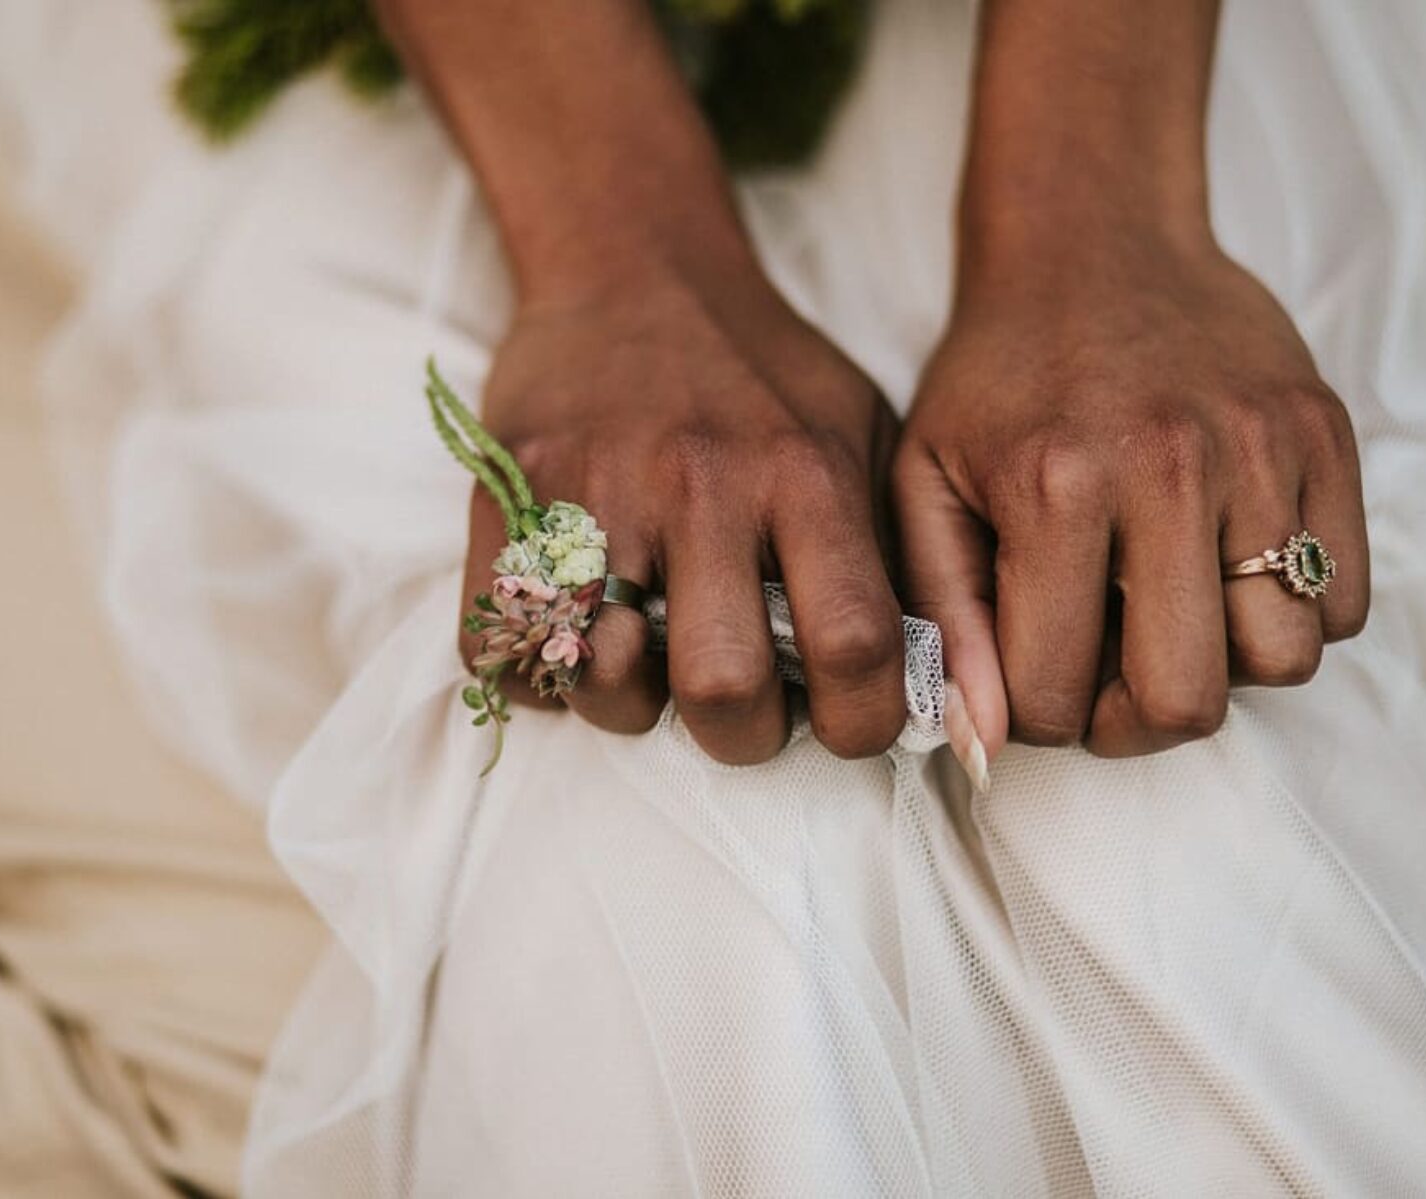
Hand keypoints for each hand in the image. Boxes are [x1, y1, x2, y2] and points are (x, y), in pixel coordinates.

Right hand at [460, 266, 907, 763]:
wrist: (634, 267)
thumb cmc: (759, 372)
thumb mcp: (859, 429)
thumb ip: (888, 544)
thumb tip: (927, 679)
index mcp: (807, 476)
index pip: (854, 645)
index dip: (861, 721)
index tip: (847, 727)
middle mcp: (705, 486)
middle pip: (723, 688)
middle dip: (738, 735)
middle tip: (737, 711)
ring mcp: (599, 491)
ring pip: (601, 679)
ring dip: (626, 706)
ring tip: (645, 670)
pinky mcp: (511, 494)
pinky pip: (497, 644)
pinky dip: (531, 674)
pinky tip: (570, 644)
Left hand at [895, 235, 1370, 759]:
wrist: (1091, 242)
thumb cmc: (997, 380)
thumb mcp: (927, 488)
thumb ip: (946, 621)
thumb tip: (985, 744)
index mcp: (1055, 488)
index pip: (1060, 696)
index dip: (1041, 717)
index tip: (1037, 677)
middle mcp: (1169, 468)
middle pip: (1187, 701)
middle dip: (1136, 720)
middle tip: (1109, 672)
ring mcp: (1263, 448)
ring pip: (1282, 660)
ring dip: (1224, 665)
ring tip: (1172, 612)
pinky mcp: (1327, 434)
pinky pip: (1344, 601)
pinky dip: (1292, 613)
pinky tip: (1229, 568)